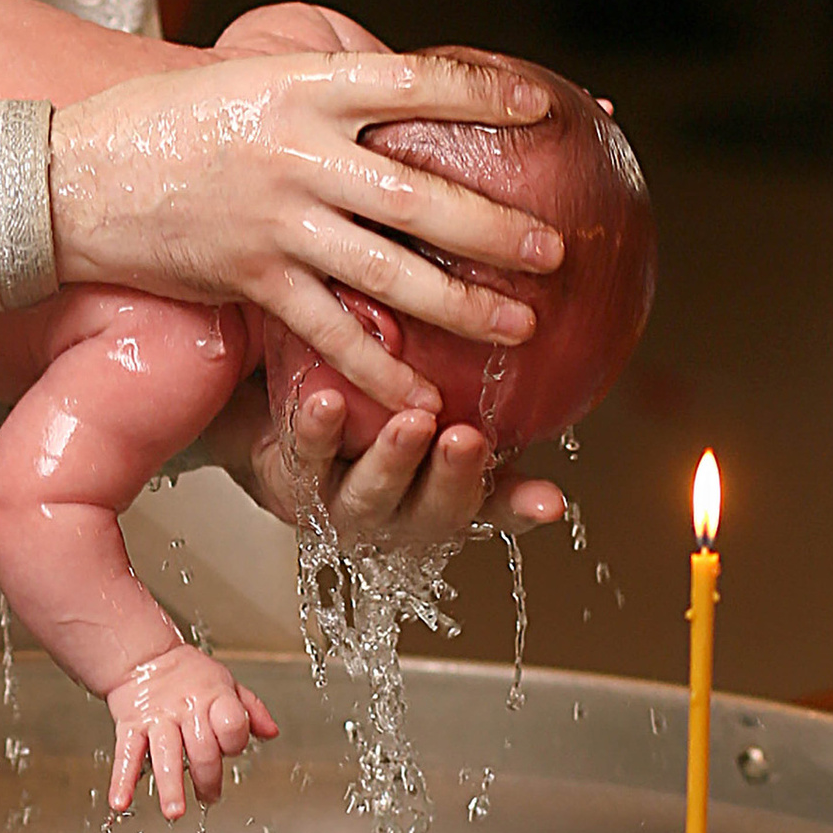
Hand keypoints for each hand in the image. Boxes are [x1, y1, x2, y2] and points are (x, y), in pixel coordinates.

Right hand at [50, 51, 563, 412]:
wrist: (70, 177)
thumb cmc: (162, 121)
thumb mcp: (247, 76)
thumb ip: (325, 88)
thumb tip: (407, 90)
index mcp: (303, 89)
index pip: (415, 82)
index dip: (486, 94)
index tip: (544, 106)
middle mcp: (296, 153)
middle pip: (418, 194)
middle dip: (495, 227)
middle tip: (555, 250)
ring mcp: (274, 221)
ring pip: (388, 272)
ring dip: (460, 305)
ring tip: (519, 326)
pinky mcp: (249, 277)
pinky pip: (328, 332)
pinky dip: (381, 368)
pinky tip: (424, 396)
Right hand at [107, 646, 279, 819]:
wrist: (143, 657)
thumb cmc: (188, 674)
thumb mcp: (226, 683)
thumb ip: (251, 709)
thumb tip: (271, 732)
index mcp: (213, 697)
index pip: (232, 725)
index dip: (234, 741)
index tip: (231, 751)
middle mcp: (185, 709)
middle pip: (202, 749)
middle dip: (208, 779)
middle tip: (209, 797)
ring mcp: (157, 719)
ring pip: (166, 754)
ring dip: (170, 786)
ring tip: (174, 812)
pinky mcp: (131, 727)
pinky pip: (127, 755)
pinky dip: (122, 780)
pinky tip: (121, 801)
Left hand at [207, 374, 566, 558]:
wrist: (282, 420)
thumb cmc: (376, 411)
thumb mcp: (437, 400)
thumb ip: (479, 384)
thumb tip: (535, 321)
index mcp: (444, 494)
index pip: (494, 506)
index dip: (521, 507)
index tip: (550, 501)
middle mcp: (400, 510)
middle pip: (436, 508)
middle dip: (453, 476)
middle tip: (467, 440)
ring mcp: (346, 501)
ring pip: (373, 493)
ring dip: (393, 460)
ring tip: (409, 425)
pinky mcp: (291, 479)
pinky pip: (306, 459)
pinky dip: (318, 433)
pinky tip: (324, 402)